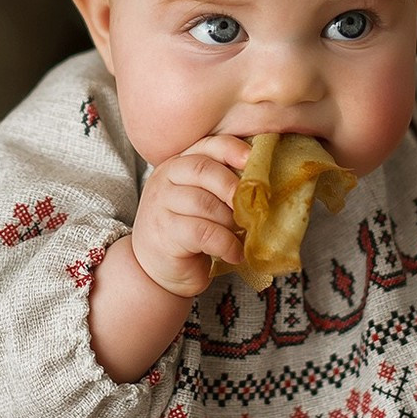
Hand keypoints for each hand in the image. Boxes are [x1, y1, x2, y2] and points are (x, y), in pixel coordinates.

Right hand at [129, 134, 249, 298]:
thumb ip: (220, 186)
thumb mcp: (201, 202)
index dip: (231, 150)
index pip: (205, 146)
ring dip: (230, 221)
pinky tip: (234, 253)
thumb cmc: (187, 233)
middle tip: (251, 207)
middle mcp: (164, 179)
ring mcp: (160, 205)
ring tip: (240, 234)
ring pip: (205, 203)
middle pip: (203, 170)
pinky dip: (226, 244)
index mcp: (176, 165)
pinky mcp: (165, 233)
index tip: (253, 161)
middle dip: (233, 187)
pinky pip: (204, 232)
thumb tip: (260, 181)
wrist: (155, 271)